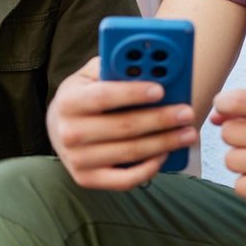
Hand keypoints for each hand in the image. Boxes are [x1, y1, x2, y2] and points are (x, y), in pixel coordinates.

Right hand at [45, 57, 197, 189]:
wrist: (58, 128)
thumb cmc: (82, 97)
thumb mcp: (89, 76)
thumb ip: (113, 68)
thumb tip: (147, 66)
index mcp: (68, 101)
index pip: (103, 96)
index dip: (133, 93)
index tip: (161, 90)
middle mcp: (69, 133)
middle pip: (123, 127)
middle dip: (160, 120)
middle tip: (185, 113)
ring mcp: (76, 160)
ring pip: (130, 152)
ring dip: (164, 143)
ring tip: (187, 134)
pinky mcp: (86, 179)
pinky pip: (126, 179)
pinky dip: (149, 168)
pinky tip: (165, 154)